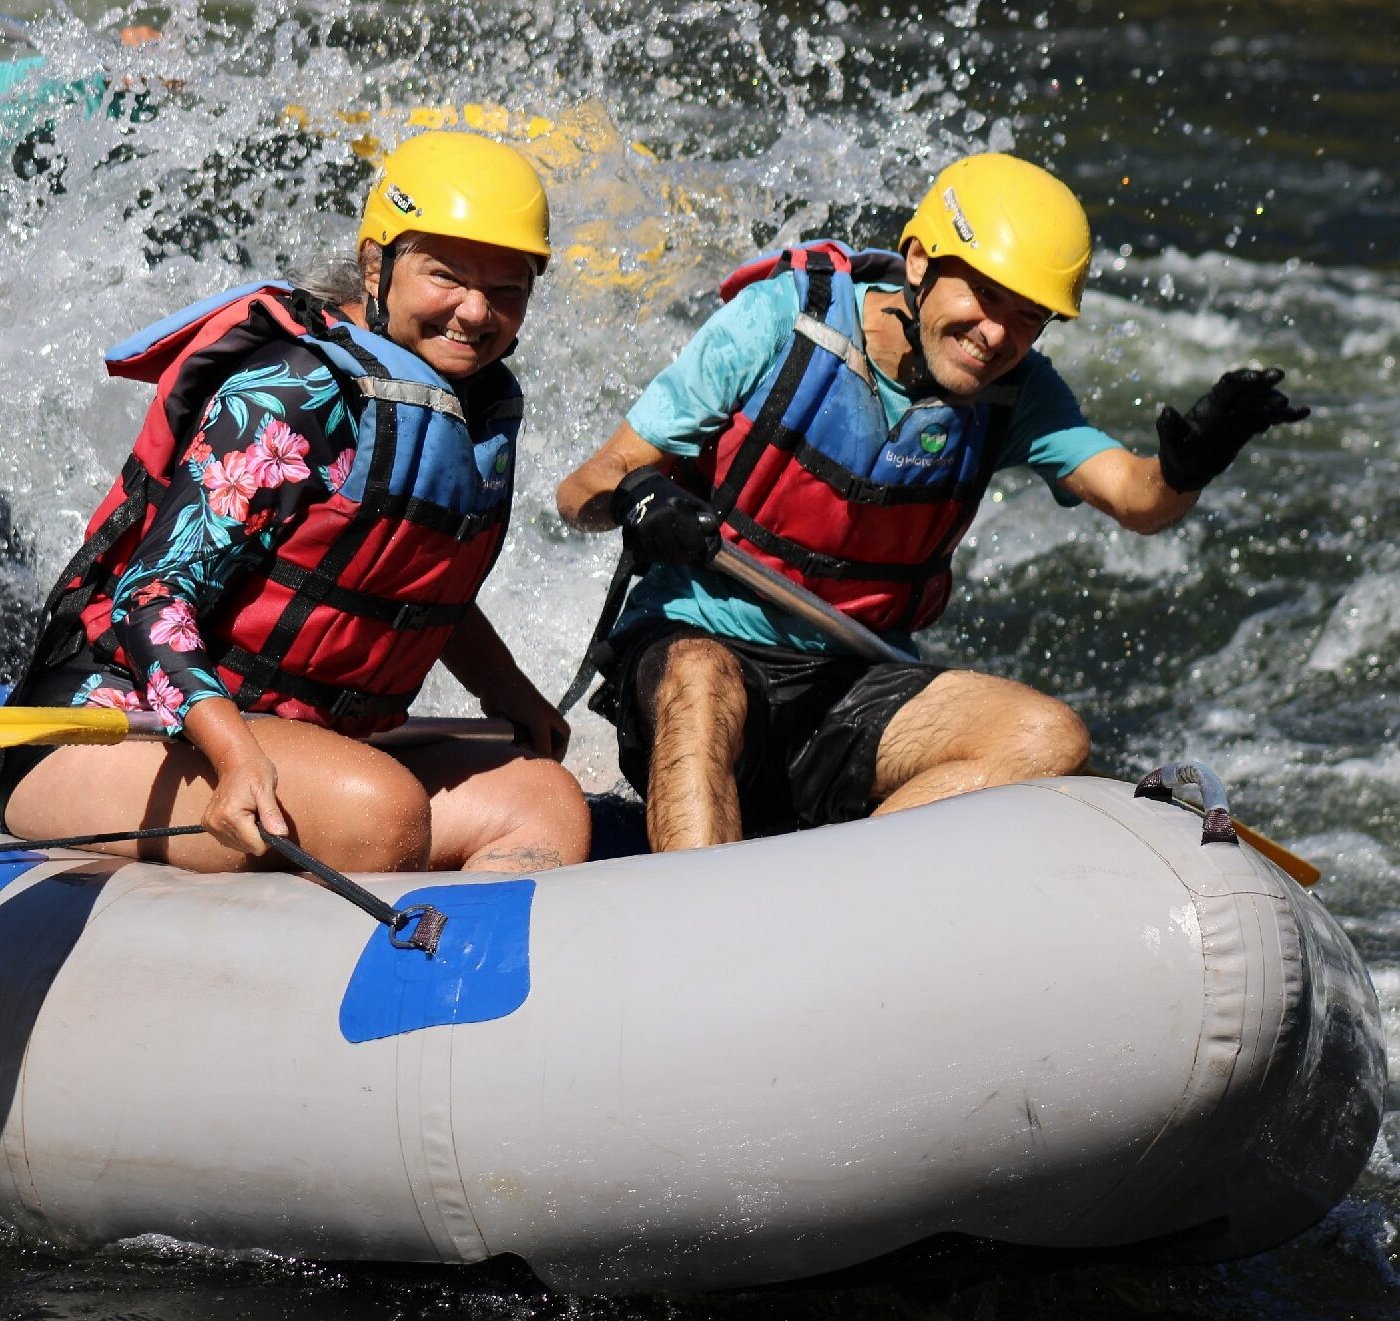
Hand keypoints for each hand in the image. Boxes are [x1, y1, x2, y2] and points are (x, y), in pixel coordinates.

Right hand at [203, 745, 286, 854]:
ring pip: (240, 846)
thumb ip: (271, 814)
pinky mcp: (209, 826)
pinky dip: (241, 833)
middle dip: (259, 835)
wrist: (234, 762)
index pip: (256, 846)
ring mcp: (211, 826)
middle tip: (260, 813)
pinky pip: (231, 841)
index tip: (270, 821)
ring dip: (250, 834)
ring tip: (251, 813)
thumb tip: (281, 834)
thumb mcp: (267, 788)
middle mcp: (217, 824)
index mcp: (231, 816)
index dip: (269, 837)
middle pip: (248, 848)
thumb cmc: (254, 771)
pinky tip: (243, 817)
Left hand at [480, 671, 570, 759]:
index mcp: (562, 733)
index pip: (556, 760)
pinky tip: (504, 740)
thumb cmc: (521, 699)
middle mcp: (549, 736)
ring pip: (526, 758)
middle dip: (529, 757)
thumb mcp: (538, 721)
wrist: (496, 684)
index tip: (529, 749)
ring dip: (517, 754)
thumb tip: (542, 766)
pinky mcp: (516, 737)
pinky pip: (514, 753)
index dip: (542, 760)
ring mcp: (531, 737)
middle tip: (518, 744)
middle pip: (540, 760)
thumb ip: (543, 744)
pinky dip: (509, 751)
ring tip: (510, 740)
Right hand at [609, 466, 719, 565]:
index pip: (693, 544)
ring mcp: (642, 532)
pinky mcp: (630, 538)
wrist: (639, 492)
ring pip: (662, 559)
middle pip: (678, 555)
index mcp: (675, 511)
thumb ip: (708, 521)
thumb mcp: (695, 504)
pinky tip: (657, 545)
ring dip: (669, 557)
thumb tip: (709, 540)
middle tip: (684, 546)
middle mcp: (657, 522)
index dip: (697, 545)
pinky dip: (654, 556)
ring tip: (670, 545)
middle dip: (685, 554)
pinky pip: (647, 557)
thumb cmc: (672, 498)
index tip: (696, 539)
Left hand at [1156, 367, 1309, 491]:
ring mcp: (1239, 416)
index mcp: (1209, 407)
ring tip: (1285, 406)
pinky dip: (1286, 415)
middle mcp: (1227, 407)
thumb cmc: (1176, 455)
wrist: (1187, 468)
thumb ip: (1168, 428)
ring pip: (1261, 403)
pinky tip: (1303, 412)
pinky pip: (1270, 418)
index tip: (1254, 377)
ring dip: (1274, 401)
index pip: (1226, 387)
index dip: (1240, 380)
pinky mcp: (1249, 427)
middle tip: (1278, 374)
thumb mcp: (1169, 445)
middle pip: (1247, 389)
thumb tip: (1165, 410)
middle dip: (1262, 381)